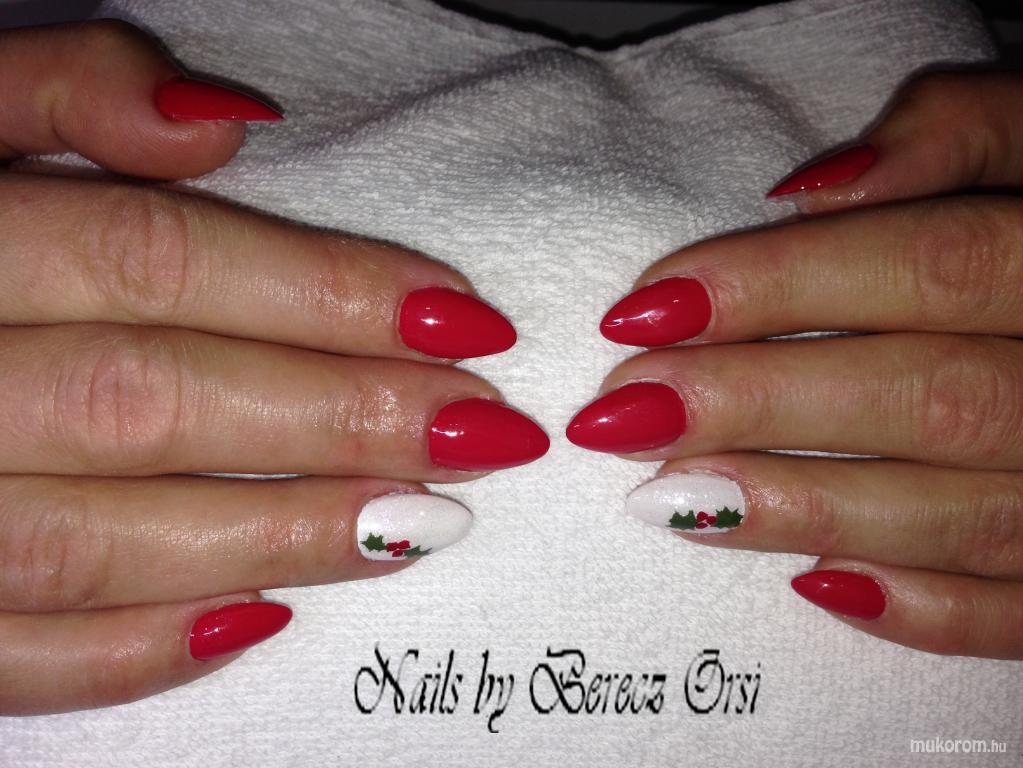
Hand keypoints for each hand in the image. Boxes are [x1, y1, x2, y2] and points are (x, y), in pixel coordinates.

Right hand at [0, 21, 546, 714]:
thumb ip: (66, 88)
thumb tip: (227, 124)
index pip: (159, 262)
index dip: (326, 292)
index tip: (465, 323)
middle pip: (154, 401)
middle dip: (340, 420)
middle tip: (479, 432)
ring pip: (100, 541)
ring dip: (282, 535)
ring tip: (425, 525)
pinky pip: (16, 659)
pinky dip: (138, 653)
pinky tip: (265, 617)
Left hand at [568, 72, 1022, 658]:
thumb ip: (955, 133)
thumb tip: (803, 194)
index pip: (933, 267)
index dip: (782, 285)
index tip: (646, 310)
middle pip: (930, 396)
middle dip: (761, 403)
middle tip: (625, 412)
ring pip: (964, 515)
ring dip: (805, 509)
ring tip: (665, 499)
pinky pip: (1022, 614)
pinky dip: (924, 612)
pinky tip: (810, 587)